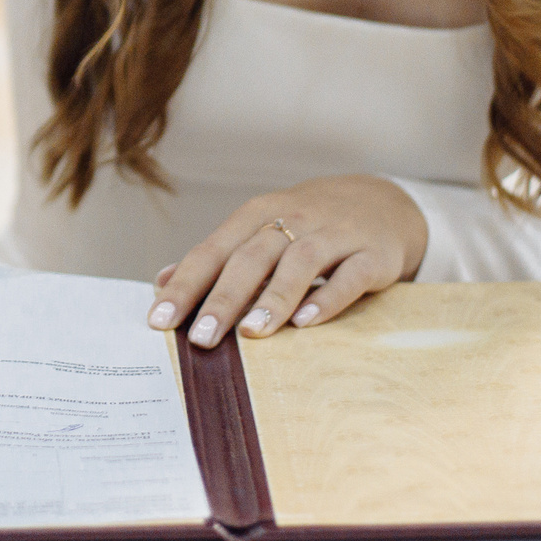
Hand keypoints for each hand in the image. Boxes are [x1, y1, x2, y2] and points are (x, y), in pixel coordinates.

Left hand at [150, 176, 429, 347]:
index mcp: (256, 216)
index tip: (159, 322)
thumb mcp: (259, 233)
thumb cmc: (307, 226)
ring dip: (273, 298)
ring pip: (299, 263)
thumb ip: (215, 259)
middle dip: (223, 299)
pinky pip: (348, 276)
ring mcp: (334, 235)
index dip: (185, 286)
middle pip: (251, 258)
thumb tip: (161, 284)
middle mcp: (292, 220)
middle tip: (202, 338)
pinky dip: (327, 298)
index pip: (213, 251)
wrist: (381, 203)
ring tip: (251, 334)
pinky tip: (306, 322)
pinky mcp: (372, 254)